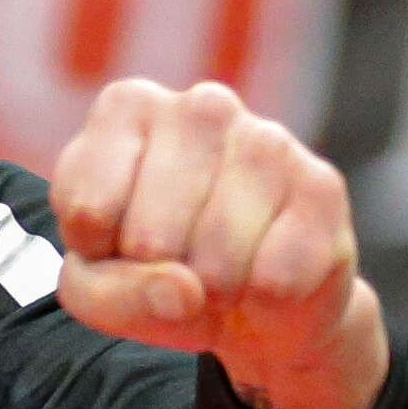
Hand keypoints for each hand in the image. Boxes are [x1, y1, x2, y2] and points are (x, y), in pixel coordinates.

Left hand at [50, 79, 391, 408]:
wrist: (257, 301)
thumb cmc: (158, 275)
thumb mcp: (98, 291)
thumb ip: (105, 293)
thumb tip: (184, 291)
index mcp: (130, 107)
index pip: (85, 209)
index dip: (97, 252)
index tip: (115, 241)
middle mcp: (202, 107)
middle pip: (149, 239)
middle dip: (159, 278)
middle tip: (179, 266)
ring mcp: (268, 139)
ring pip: (215, 263)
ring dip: (213, 294)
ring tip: (221, 274)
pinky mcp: (322, 187)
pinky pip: (275, 279)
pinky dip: (264, 301)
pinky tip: (267, 273)